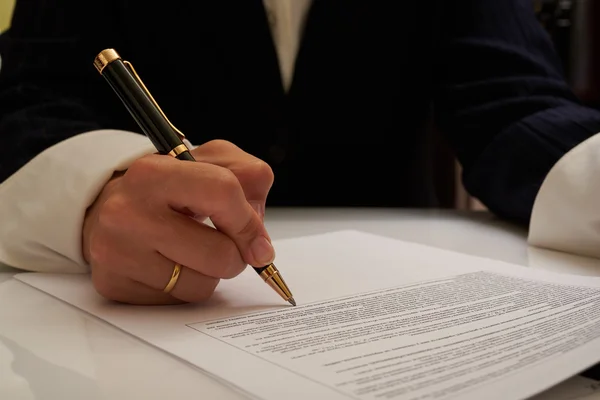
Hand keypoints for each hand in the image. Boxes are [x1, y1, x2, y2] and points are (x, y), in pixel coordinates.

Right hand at [82, 140, 274, 304]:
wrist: (108, 207)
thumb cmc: (168, 187)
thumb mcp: (210, 162)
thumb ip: (248, 179)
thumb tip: (260, 240)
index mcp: (154, 172)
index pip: (223, 193)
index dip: (250, 222)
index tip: (259, 241)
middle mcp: (127, 212)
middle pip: (220, 254)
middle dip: (234, 255)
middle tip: (220, 243)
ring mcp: (117, 251)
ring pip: (203, 285)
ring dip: (210, 273)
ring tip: (189, 250)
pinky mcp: (114, 285)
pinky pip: (179, 302)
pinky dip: (185, 287)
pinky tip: (169, 265)